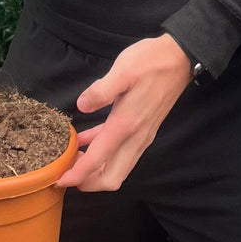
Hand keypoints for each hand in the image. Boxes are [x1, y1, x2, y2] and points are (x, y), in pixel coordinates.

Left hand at [55, 34, 193, 191]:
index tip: (60, 180)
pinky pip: (122, 151)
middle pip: (112, 177)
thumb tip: (82, 105)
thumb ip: (101, 91)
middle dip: (89, 182)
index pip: (98, 160)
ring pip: (118, 168)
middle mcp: (136, 137)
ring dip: (96, 171)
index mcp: (126, 124)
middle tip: (67, 171)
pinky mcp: (144, 128)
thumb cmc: (151, 61)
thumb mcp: (123, 70)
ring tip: (72, 158)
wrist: (180, 59)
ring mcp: (142, 135)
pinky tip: (86, 141)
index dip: (77, 174)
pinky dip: (104, 153)